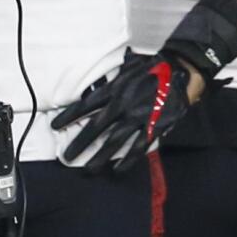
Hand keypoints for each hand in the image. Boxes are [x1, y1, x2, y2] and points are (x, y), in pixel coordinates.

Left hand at [52, 49, 195, 172]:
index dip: (69, 116)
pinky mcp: (154, 127)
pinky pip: (138, 147)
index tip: (55, 126)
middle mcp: (123, 104)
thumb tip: (92, 81)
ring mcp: (139, 117)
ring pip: (115, 141)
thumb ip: (110, 76)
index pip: (86, 105)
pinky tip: (118, 170)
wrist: (181, 72)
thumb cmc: (151, 67)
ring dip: (100, 157)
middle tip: (67, 157)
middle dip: (80, 143)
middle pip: (96, 127)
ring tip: (89, 169)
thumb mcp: (126, 65)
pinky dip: (128, 160)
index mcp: (114, 89)